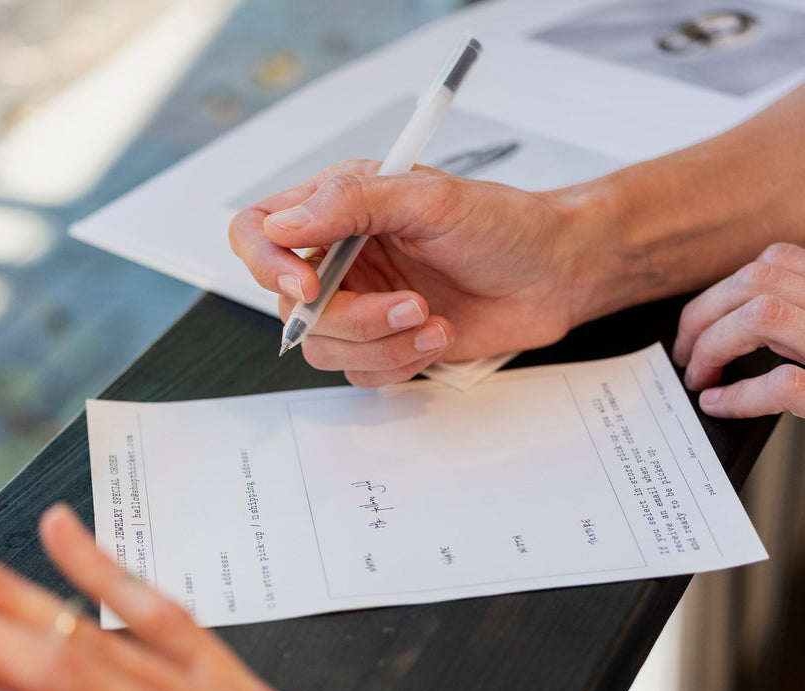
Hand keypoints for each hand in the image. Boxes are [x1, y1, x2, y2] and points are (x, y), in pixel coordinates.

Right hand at [228, 161, 596, 386]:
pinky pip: (359, 372)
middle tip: (409, 305)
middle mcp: (340, 257)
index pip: (257, 231)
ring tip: (430, 320)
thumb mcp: (430, 197)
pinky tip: (436, 336)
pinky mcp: (383, 344)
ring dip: (380, 344)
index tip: (307, 283)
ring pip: (323, 349)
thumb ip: (353, 203)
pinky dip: (398, 363)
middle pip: (292, 308)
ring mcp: (359, 304)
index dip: (266, 263)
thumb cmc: (504, 225)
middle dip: (352, 318)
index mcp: (337, 207)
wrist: (554, 275)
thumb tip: (284, 224)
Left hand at [673, 242, 804, 417]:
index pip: (775, 262)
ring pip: (761, 316)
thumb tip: (726, 330)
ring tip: (703, 376)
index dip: (724, 291)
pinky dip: (740, 395)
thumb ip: (796, 320)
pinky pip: (785, 383)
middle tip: (687, 354)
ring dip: (714, 346)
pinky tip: (721, 403)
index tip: (700, 322)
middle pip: (756, 281)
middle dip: (703, 315)